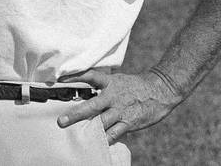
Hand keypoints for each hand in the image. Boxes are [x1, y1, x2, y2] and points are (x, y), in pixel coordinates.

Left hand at [56, 69, 182, 142]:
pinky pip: (115, 134)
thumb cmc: (134, 86)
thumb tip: (81, 92)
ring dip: (88, 129)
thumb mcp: (116, 80)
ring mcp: (121, 111)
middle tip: (61, 121)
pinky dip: (105, 138)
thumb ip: (100, 86)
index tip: (59, 79)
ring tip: (75, 135)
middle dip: (75, 114)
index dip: (74, 77)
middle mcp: (113, 97)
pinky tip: (96, 142)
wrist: (161, 91)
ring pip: (101, 123)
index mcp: (109, 82)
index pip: (89, 77)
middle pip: (91, 106)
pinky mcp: (130, 123)